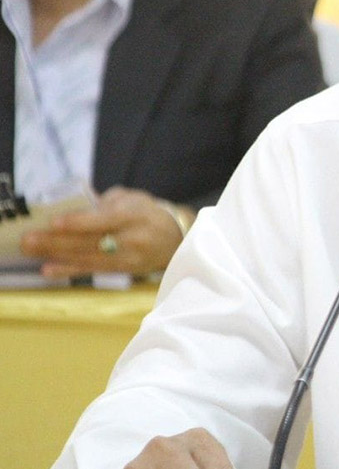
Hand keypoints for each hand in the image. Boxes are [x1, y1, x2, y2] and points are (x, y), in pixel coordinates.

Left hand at [20, 186, 193, 276]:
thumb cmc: (150, 213)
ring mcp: (128, 257)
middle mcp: (132, 238)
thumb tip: (78, 207)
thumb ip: (107, 201)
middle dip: (57, 241)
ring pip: (88, 257)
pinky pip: (92, 270)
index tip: (54, 222)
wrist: (178, 238)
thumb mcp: (134, 198)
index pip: (105, 220)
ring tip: (31, 252)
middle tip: (29, 240)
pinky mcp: (123, 270)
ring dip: (56, 255)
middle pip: (91, 241)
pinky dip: (69, 269)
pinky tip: (49, 269)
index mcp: (135, 215)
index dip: (79, 222)